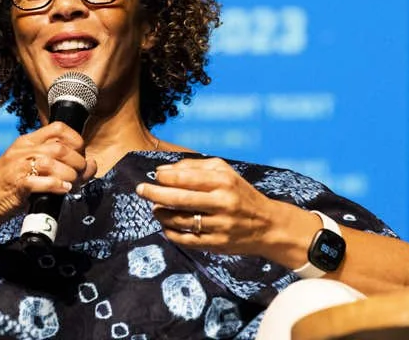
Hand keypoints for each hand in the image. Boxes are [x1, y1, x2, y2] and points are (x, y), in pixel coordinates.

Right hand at [0, 121, 97, 225]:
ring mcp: (18, 166)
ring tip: (72, 185)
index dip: (76, 140)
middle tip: (80, 175)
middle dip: (78, 162)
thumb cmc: (6, 186)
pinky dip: (57, 186)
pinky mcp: (16, 185)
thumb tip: (91, 165)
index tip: (81, 154)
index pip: (58, 128)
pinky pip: (42, 181)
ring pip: (53, 163)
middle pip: (60, 147)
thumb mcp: (27, 166)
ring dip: (70, 175)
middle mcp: (22, 150)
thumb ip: (55, 164)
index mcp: (26, 142)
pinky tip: (63, 190)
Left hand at [135, 156, 283, 255]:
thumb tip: (163, 170)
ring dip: (162, 214)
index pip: (186, 178)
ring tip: (155, 209)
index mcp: (223, 181)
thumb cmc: (240, 193)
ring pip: (181, 221)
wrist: (268, 225)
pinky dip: (172, 233)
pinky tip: (166, 227)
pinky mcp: (218, 244)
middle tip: (140, 190)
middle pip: (180, 199)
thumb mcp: (224, 172)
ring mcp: (220, 225)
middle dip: (155, 194)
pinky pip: (188, 240)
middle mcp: (222, 202)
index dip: (165, 177)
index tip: (153, 176)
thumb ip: (195, 166)